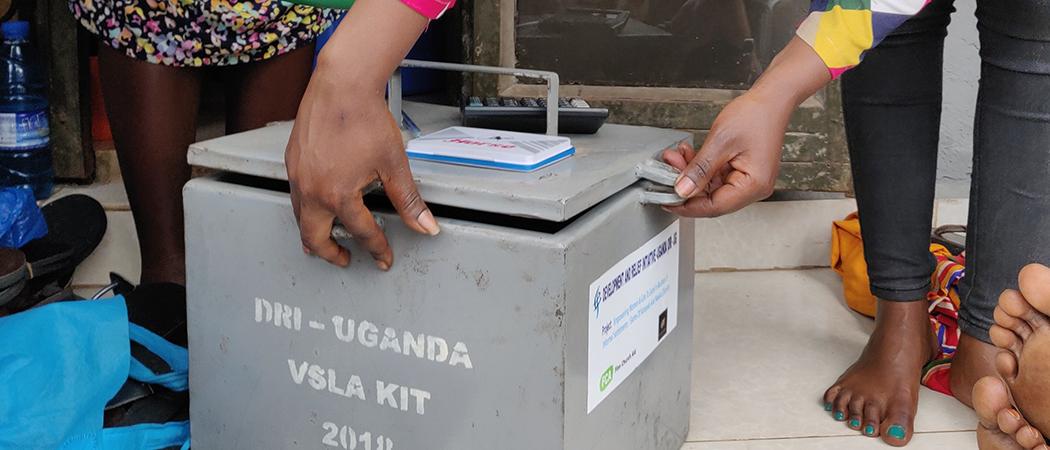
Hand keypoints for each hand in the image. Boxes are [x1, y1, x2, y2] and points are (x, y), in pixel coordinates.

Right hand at [285, 76, 438, 269]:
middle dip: (330, 253)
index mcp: (338, 195)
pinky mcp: (292, 160)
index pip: (361, 233)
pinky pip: (295, 195)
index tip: (383, 256)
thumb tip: (425, 224)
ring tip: (325, 240)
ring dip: (313, 233)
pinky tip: (314, 205)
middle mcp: (312, 189)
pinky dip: (305, 209)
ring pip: (300, 217)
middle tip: (345, 259)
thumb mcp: (393, 165)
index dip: (377, 248)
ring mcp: (298, 175)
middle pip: (315, 237)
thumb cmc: (365, 118)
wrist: (342, 85)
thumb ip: (408, 200)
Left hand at [661, 92, 789, 216]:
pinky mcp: (742, 173)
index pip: (714, 207)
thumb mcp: (720, 142)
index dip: (687, 205)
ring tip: (676, 158)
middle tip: (668, 170)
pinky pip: (716, 178)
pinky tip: (690, 156)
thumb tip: (682, 190)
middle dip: (687, 185)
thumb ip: (699, 169)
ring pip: (711, 188)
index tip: (666, 199)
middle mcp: (754, 188)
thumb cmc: (755, 116)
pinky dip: (701, 169)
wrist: (770, 100)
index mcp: (754, 185)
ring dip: (692, 174)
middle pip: (712, 199)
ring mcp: (749, 181)